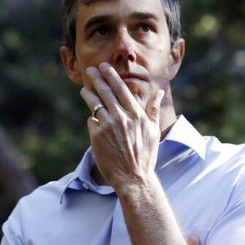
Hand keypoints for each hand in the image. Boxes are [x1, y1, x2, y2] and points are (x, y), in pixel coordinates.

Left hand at [79, 63, 164, 195]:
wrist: (133, 177)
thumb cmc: (145, 155)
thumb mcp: (153, 131)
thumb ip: (153, 109)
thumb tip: (159, 92)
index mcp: (136, 115)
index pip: (121, 89)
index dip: (111, 76)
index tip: (104, 67)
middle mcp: (122, 118)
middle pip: (106, 92)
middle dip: (97, 78)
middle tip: (91, 70)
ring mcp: (108, 126)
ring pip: (95, 104)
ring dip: (89, 94)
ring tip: (85, 90)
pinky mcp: (96, 136)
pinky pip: (92, 122)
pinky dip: (93, 119)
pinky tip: (94, 120)